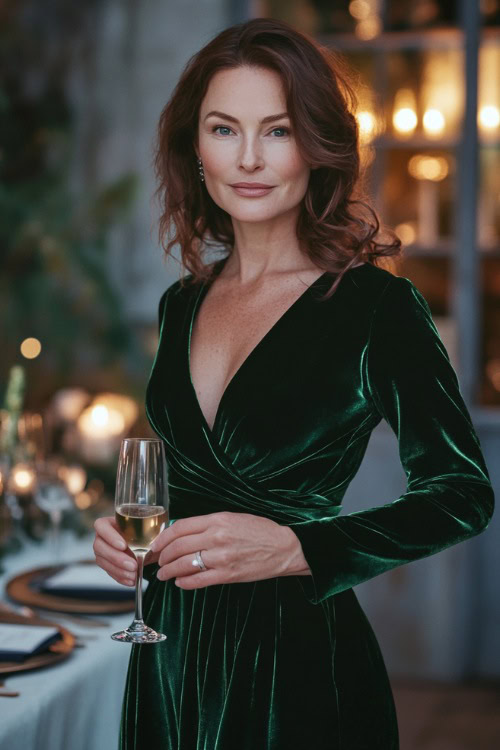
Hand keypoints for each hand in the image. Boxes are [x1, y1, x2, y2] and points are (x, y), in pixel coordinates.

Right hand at [93, 516, 143, 585]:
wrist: (148, 546)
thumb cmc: (147, 533)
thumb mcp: (149, 530)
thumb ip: (150, 533)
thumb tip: (156, 542)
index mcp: (110, 523)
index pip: (101, 526)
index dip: (110, 536)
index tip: (123, 545)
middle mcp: (102, 537)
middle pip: (99, 547)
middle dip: (116, 558)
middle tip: (133, 565)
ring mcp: (102, 551)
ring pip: (102, 561)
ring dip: (118, 570)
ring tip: (134, 575)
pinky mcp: (106, 564)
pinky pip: (109, 572)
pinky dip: (120, 577)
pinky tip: (131, 580)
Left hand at [150, 511, 310, 589]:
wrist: (284, 547)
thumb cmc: (259, 530)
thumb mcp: (232, 518)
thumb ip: (207, 525)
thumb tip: (182, 534)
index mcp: (217, 520)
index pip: (179, 527)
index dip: (163, 538)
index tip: (156, 545)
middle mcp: (217, 537)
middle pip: (177, 547)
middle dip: (162, 556)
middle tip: (157, 561)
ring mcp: (222, 557)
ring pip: (184, 565)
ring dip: (169, 571)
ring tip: (164, 574)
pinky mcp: (228, 575)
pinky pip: (198, 581)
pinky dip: (185, 583)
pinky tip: (181, 582)